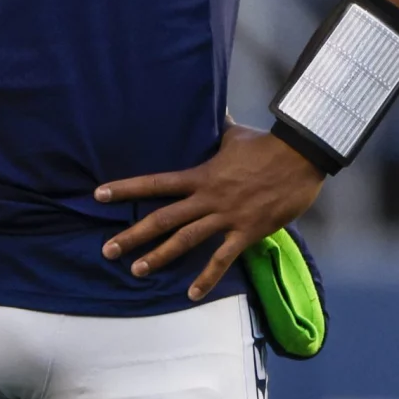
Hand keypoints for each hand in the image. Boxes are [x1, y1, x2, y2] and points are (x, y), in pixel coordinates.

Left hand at [95, 123, 324, 301]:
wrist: (300, 158)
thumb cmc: (266, 145)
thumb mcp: (234, 133)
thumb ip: (215, 126)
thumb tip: (209, 103)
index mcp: (199, 176)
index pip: (155, 183)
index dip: (126, 189)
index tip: (99, 195)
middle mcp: (206, 198)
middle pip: (162, 219)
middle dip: (133, 235)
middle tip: (107, 250)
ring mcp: (226, 217)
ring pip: (186, 240)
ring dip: (160, 256)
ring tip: (136, 270)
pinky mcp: (246, 232)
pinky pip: (222, 259)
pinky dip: (206, 278)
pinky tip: (191, 294)